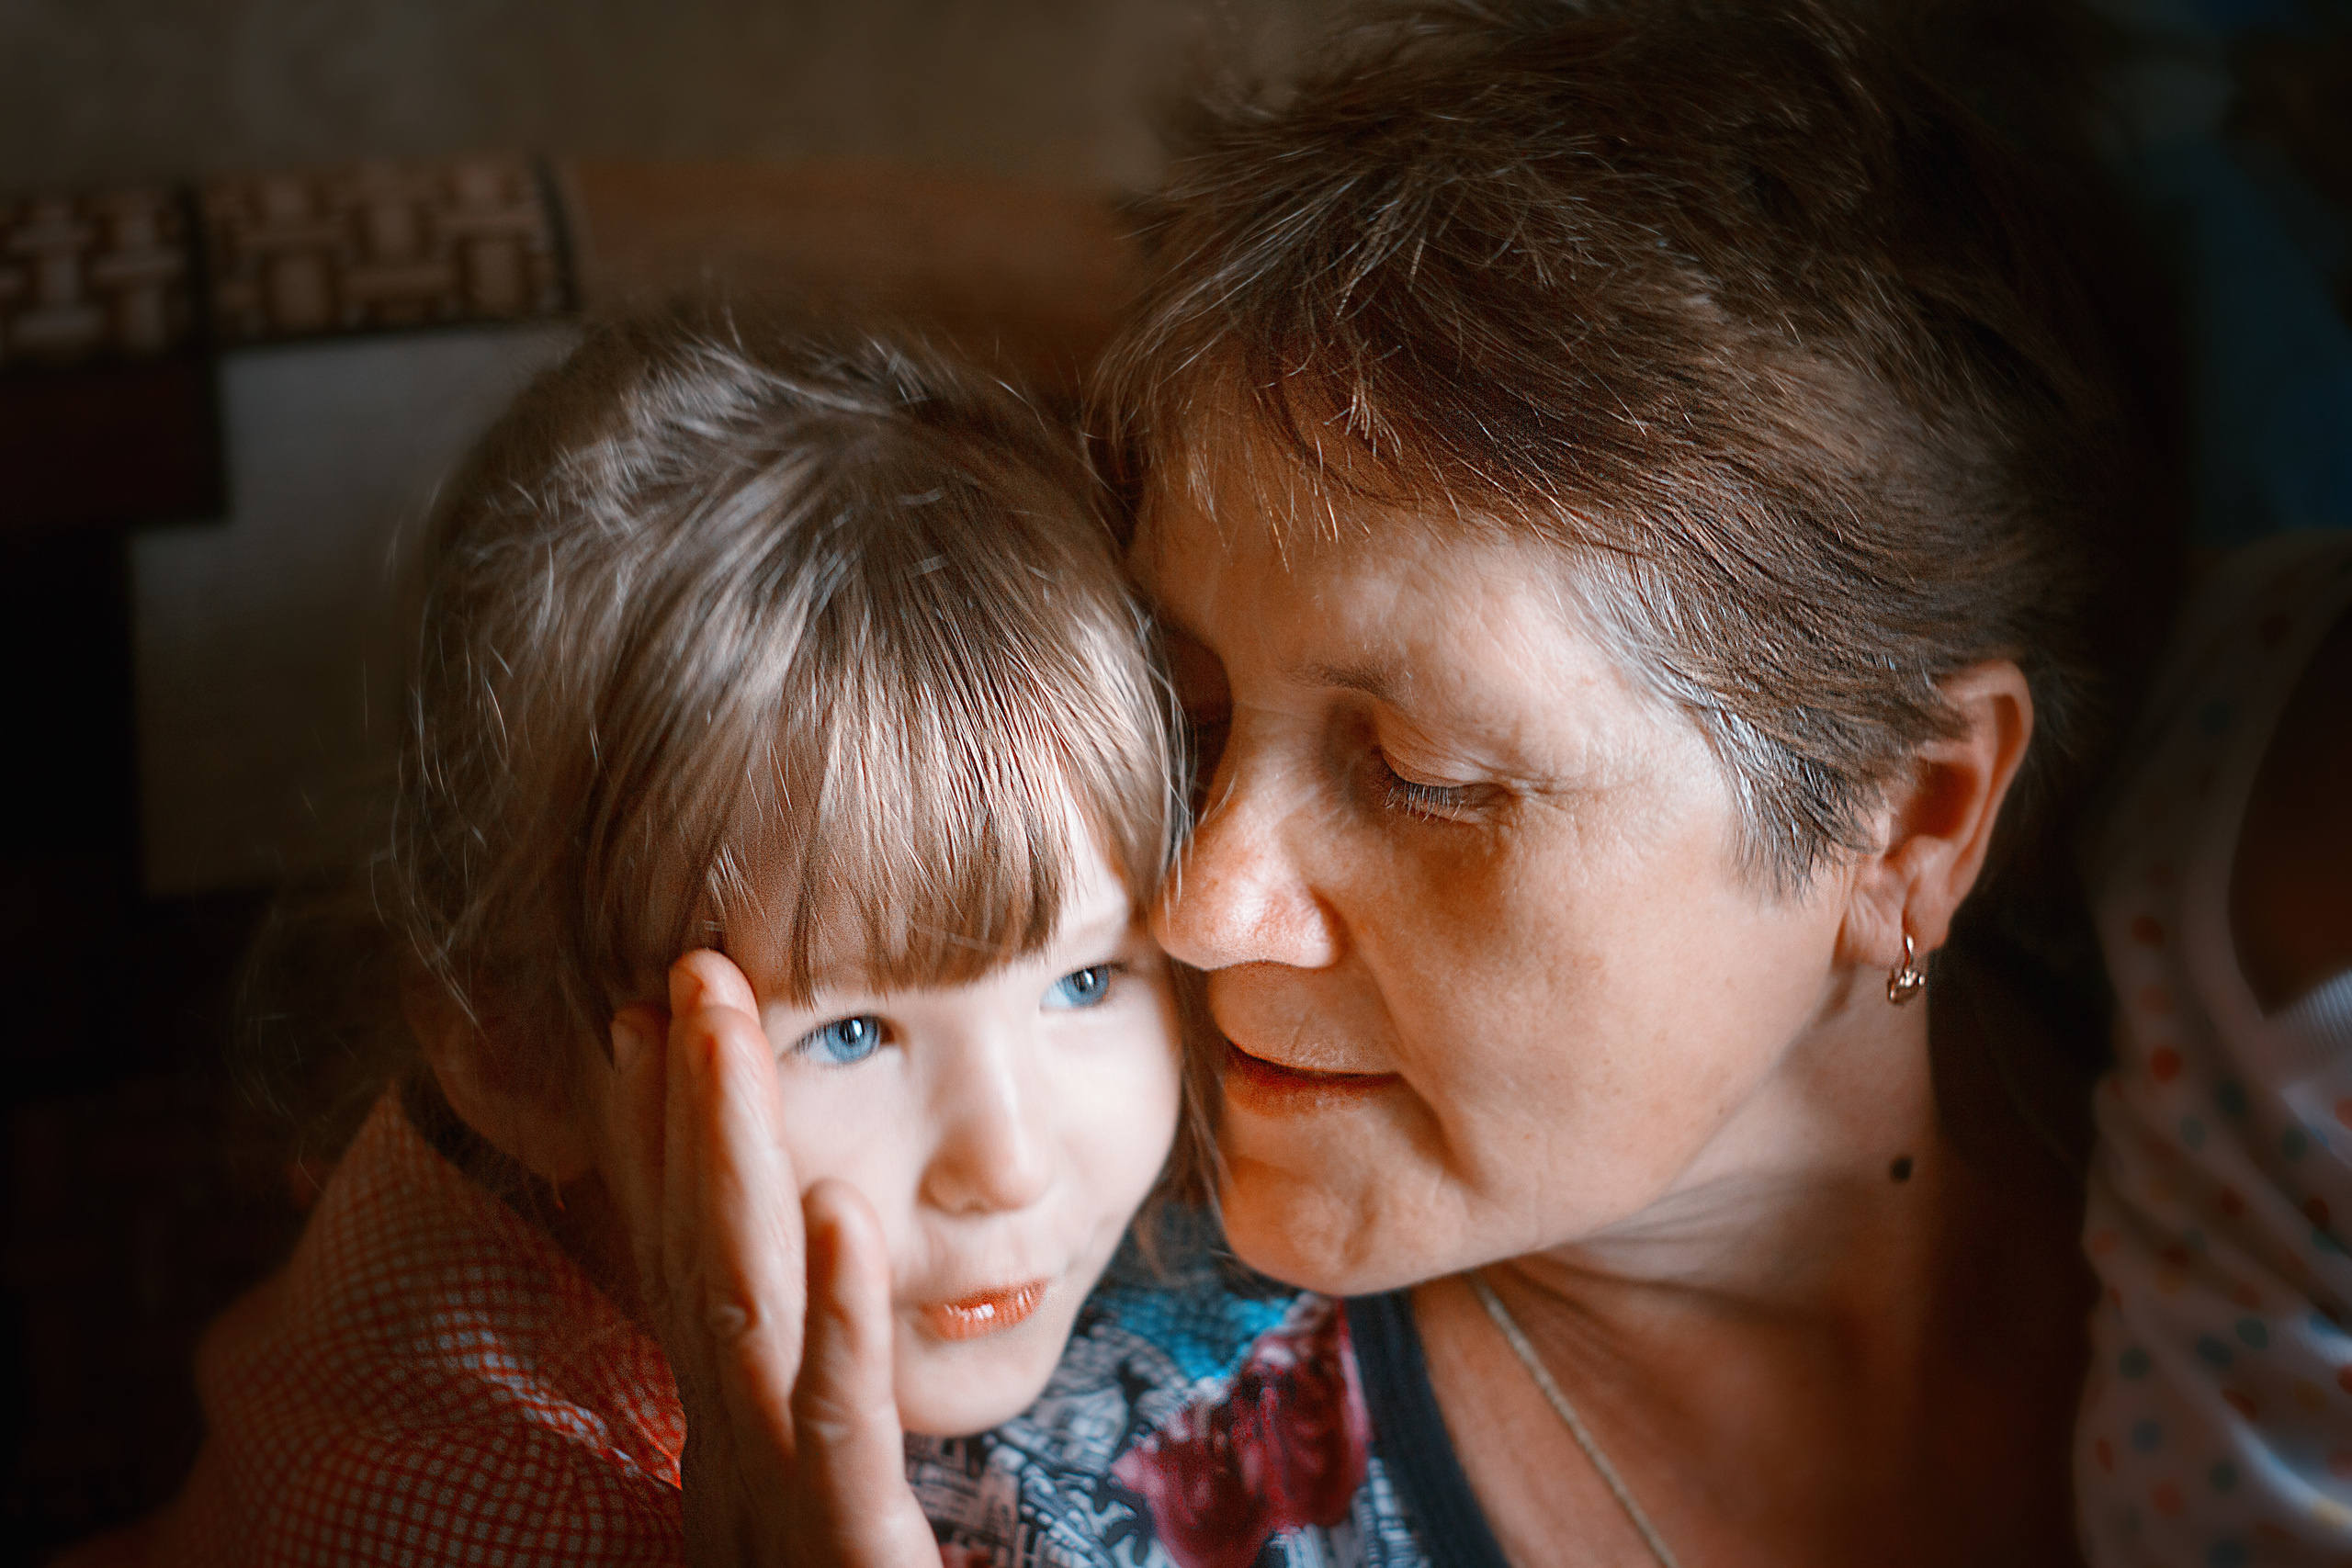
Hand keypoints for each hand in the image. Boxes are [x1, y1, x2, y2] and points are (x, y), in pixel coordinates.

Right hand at [598, 950, 940, 1566]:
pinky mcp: (843, 1558)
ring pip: (743, 1309)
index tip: (648, 1023)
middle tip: (685, 966)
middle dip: (684, 1106)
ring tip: (722, 1025)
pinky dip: (839, 1320)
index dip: (657, 1141)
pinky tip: (848, 1215)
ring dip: (731, 1158)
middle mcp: (729, 1462)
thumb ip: (800, 1431)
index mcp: (731, 1448)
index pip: (685, 1266)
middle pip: (697, 1256)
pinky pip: (839, 1431)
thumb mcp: (813, 1523)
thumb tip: (808, 1304)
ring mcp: (773, 1508)